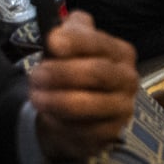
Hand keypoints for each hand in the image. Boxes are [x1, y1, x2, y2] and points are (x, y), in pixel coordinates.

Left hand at [30, 10, 138, 161]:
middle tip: (36, 75)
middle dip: (61, 73)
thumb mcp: (70, 43)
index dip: (75, 42)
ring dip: (56, 100)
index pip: (99, 43)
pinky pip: (84, 129)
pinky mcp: (111, 132)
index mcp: (120, 52)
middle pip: (97, 72)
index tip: (52, 43)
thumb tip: (57, 33)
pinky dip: (61, 123)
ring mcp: (123, 107)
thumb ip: (67, 31)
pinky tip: (49, 116)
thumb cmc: (73, 70)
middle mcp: (127, 79)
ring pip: (89, 104)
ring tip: (36, 97)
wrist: (76, 110)